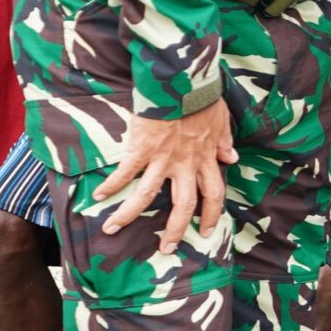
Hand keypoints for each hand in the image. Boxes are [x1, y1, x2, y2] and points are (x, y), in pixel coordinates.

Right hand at [91, 98, 236, 254]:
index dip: (211, 214)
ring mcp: (162, 159)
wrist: (182, 81)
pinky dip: (111, 184)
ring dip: (127, 215)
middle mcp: (185, 164)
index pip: (214, 194)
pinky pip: (124, 172)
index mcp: (205, 159)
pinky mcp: (140, 149)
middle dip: (175, 230)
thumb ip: (224, 142)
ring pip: (146, 196)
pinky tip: (99, 195)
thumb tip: (232, 159)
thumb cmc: (202, 98)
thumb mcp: (221, 120)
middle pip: (183, 206)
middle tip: (166, 249)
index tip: (205, 231)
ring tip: (111, 230)